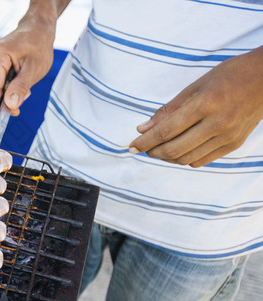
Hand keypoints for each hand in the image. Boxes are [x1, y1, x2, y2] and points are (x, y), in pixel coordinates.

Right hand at [0, 3, 60, 115]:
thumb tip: (10, 105)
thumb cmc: (38, 45)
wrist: (36, 30)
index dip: (2, 105)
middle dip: (6, 98)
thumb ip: (20, 88)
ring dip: (6, 93)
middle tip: (26, 93)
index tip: (16, 112)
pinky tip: (17, 80)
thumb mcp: (34, 69)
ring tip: (23, 83)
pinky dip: (5, 88)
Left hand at [129, 46, 262, 167]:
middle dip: (153, 151)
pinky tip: (179, 149)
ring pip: (186, 158)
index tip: (131, 146)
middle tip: (143, 147)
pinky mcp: (234, 144)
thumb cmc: (229, 76)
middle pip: (174, 149)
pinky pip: (201, 160)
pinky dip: (184, 158)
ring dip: (167, 157)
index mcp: (206, 103)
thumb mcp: (196, 86)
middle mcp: (218, 123)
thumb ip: (168, 110)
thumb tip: (142, 129)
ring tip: (159, 148)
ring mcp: (228, 136)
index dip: (145, 142)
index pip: (167, 131)